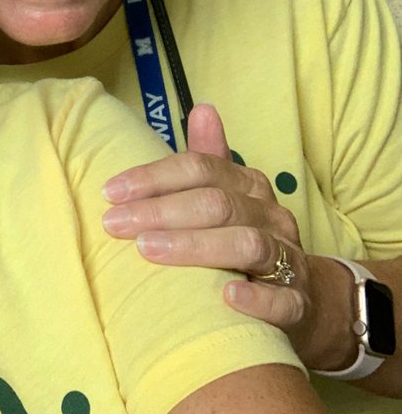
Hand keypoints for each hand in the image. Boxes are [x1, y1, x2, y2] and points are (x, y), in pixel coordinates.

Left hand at [102, 103, 339, 365]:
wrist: (303, 299)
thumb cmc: (244, 240)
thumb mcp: (227, 197)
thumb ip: (209, 159)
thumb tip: (202, 109)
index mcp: (250, 186)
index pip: (201, 169)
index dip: (154, 178)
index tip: (110, 192)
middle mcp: (272, 217)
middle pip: (217, 204)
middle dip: (160, 211)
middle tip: (114, 224)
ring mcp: (289, 260)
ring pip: (247, 244)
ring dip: (195, 246)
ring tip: (148, 250)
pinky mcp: (298, 305)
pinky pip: (283, 301)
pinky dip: (256, 299)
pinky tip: (226, 296)